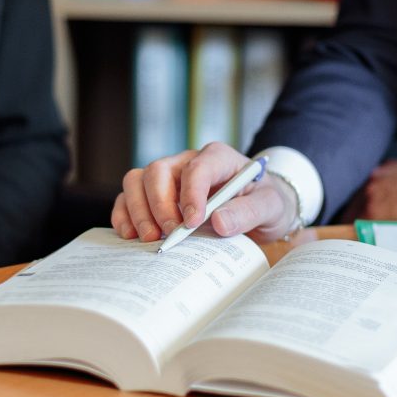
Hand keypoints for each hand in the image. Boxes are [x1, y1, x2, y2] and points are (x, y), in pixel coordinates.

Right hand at [111, 142, 298, 243]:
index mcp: (218, 158)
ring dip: (138, 209)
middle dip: (159, 204)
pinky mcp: (155, 195)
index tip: (191, 223)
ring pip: (137, 180)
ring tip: (149, 238)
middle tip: (168, 234)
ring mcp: (168, 178)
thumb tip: (218, 222)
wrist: (260, 208)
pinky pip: (129, 197)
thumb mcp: (270, 207)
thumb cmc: (265, 202)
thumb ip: (249, 212)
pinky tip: (131, 235)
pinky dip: (125, 215)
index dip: (190, 194)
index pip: (196, 168)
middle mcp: (187, 162)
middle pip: (158, 171)